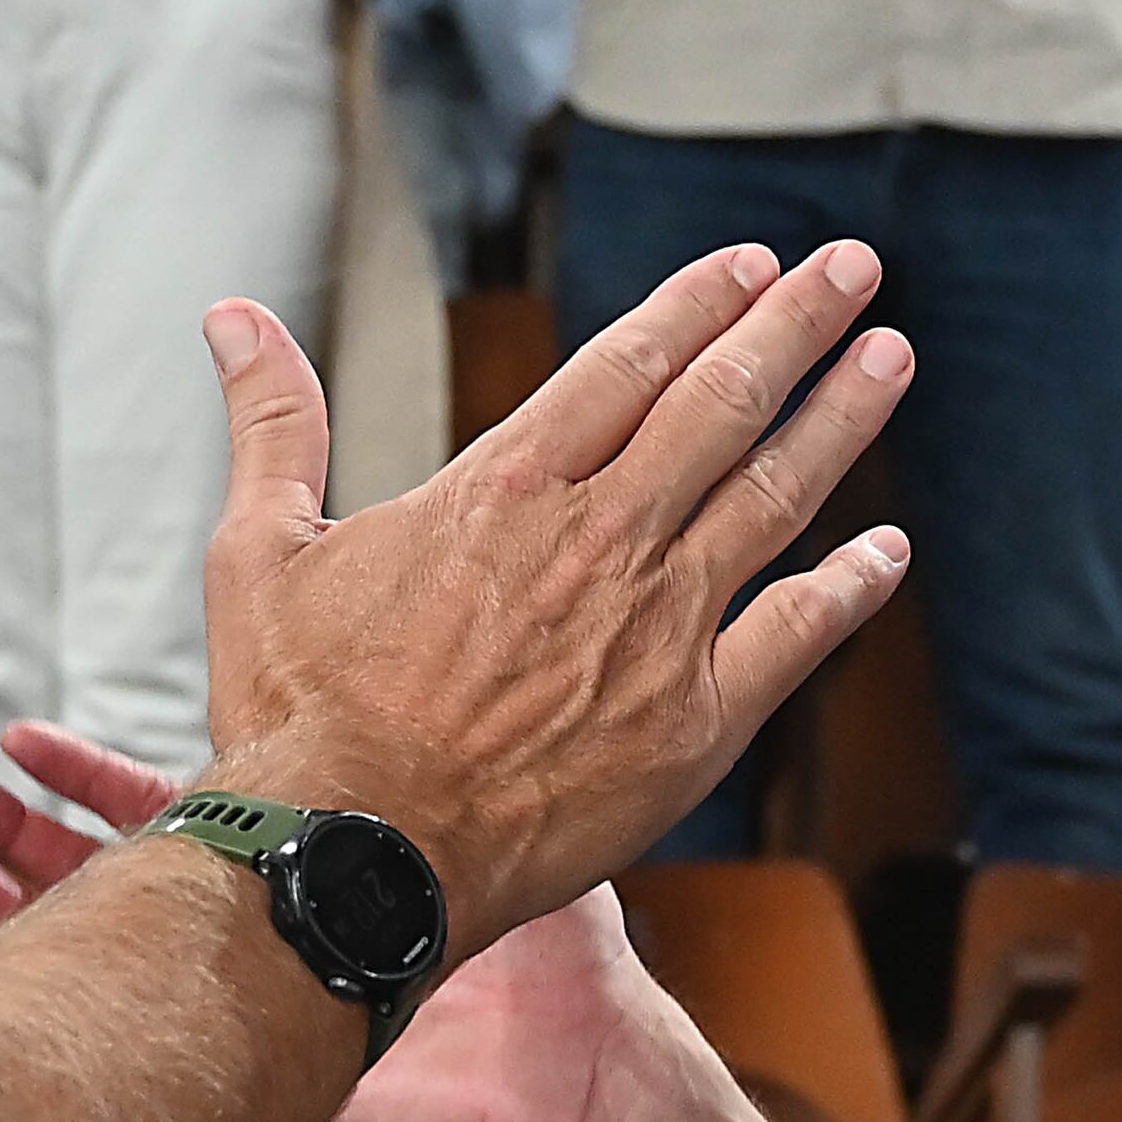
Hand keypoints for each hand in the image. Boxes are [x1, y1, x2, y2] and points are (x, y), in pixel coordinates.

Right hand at [0, 721, 667, 1121]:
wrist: (577, 1066)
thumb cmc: (559, 952)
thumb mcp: (496, 814)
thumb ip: (455, 739)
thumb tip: (451, 631)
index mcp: (306, 856)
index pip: (178, 807)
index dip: (95, 777)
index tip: (23, 738)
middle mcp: (265, 920)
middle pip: (122, 861)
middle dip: (33, 821)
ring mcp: (253, 990)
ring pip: (118, 930)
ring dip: (29, 884)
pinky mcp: (259, 1054)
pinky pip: (150, 1015)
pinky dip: (74, 976)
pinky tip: (14, 947)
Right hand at [185, 243, 910, 949]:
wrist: (355, 857)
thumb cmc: (296, 713)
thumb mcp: (259, 548)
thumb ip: (272, 423)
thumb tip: (232, 315)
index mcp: (504, 488)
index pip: (627, 365)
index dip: (696, 306)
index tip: (753, 264)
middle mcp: (599, 540)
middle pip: (719, 405)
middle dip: (793, 326)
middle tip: (852, 269)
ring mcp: (658, 630)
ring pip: (773, 497)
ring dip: (839, 419)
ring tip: (889, 356)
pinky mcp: (694, 724)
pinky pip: (793, 637)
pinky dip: (846, 588)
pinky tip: (886, 552)